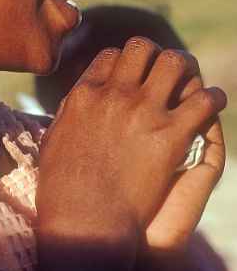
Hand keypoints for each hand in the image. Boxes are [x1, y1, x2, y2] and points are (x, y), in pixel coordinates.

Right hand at [37, 38, 226, 238]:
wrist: (84, 222)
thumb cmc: (62, 190)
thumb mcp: (54, 140)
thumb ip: (69, 115)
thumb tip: (77, 102)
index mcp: (86, 94)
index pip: (112, 55)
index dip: (127, 59)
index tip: (135, 71)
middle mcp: (115, 94)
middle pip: (142, 48)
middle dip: (158, 54)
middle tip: (169, 67)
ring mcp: (144, 111)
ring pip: (175, 64)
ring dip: (187, 67)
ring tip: (195, 78)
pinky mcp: (171, 136)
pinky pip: (203, 101)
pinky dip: (214, 97)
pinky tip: (216, 101)